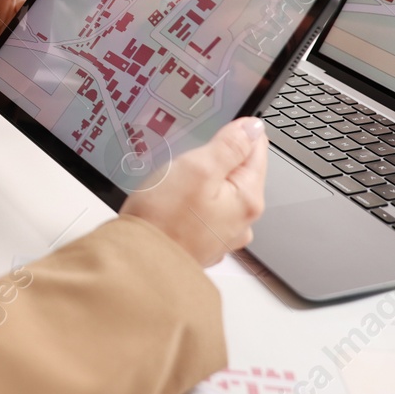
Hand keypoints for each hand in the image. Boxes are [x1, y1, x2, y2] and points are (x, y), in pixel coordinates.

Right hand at [120, 117, 267, 266]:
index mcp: (247, 199)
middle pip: (237, 171)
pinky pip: (200, 210)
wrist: (137, 265)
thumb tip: (252, 128)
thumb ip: (230, 146)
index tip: (209, 134)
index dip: (233, 133)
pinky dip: (188, 202)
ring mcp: (221, 233)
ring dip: (199, 181)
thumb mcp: (198, 168)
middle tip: (184, 162)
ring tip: (172, 184)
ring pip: (217, 190)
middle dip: (213, 159)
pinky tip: (169, 203)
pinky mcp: (200, 241)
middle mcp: (240, 220)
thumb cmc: (163, 221)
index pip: (257, 148)